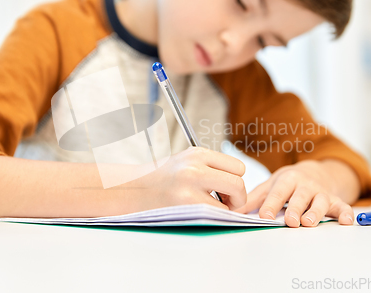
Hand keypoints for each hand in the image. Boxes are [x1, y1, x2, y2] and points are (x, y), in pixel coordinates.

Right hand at [130, 147, 246, 210]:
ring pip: (231, 198)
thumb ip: (210, 168)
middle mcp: (194, 166)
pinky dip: (213, 217)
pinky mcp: (185, 203)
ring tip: (210, 208)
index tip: (224, 190)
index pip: (238, 166)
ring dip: (227, 208)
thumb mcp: (185, 163)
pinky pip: (216, 213)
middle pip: (239, 182)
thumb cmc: (161, 180)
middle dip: (238, 197)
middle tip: (226, 203)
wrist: (130, 190)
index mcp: (197, 154)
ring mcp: (189, 185)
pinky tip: (199, 214)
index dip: (235, 180)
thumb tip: (238, 185)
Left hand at [237, 160, 355, 226]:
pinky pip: (343, 206)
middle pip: (300, 197)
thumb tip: (233, 212)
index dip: (271, 204)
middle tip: (290, 221)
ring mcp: (321, 193)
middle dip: (295, 209)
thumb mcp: (270, 186)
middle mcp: (305, 185)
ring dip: (316, 212)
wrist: (314, 172)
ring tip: (309, 223)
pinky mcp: (335, 200)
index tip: (264, 216)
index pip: (278, 193)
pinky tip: (347, 221)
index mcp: (287, 180)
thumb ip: (254, 199)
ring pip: (320, 202)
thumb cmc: (288, 183)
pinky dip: (346, 213)